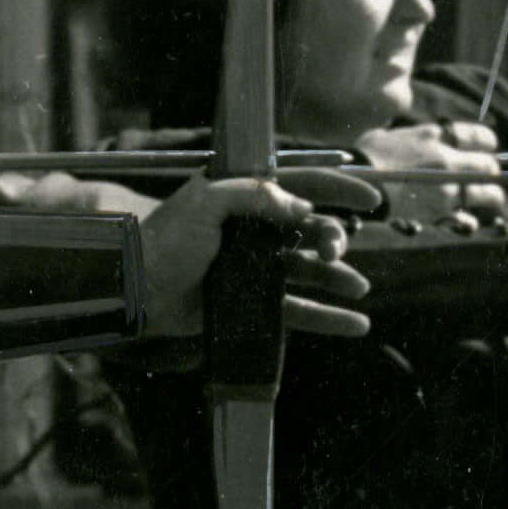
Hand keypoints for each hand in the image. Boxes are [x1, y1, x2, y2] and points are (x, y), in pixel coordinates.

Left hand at [135, 170, 382, 341]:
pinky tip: (356, 324)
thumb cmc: (165, 240)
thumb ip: (254, 194)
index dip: (337, 189)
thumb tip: (301, 207)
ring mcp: (255, 267)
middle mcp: (254, 229)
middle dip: (333, 237)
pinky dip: (327, 317)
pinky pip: (297, 309)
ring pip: (309, 270)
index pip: (300, 185)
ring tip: (358, 287)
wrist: (136, 289)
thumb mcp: (205, 201)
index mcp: (243, 196)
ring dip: (338, 277)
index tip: (371, 199)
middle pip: (311, 229)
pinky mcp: (252, 302)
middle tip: (334, 251)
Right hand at [357, 118, 507, 229]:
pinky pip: (467, 218)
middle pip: (490, 166)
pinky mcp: (439, 212)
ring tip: (486, 199)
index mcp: (434, 135)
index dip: (486, 144)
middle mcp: (447, 159)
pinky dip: (468, 220)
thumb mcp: (391, 137)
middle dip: (490, 172)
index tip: (486, 148)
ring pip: (490, 194)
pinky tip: (464, 220)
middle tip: (485, 176)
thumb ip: (416, 139)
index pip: (481, 136)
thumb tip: (426, 142)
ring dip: (489, 196)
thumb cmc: (364, 159)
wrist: (353, 187)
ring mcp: (447, 187)